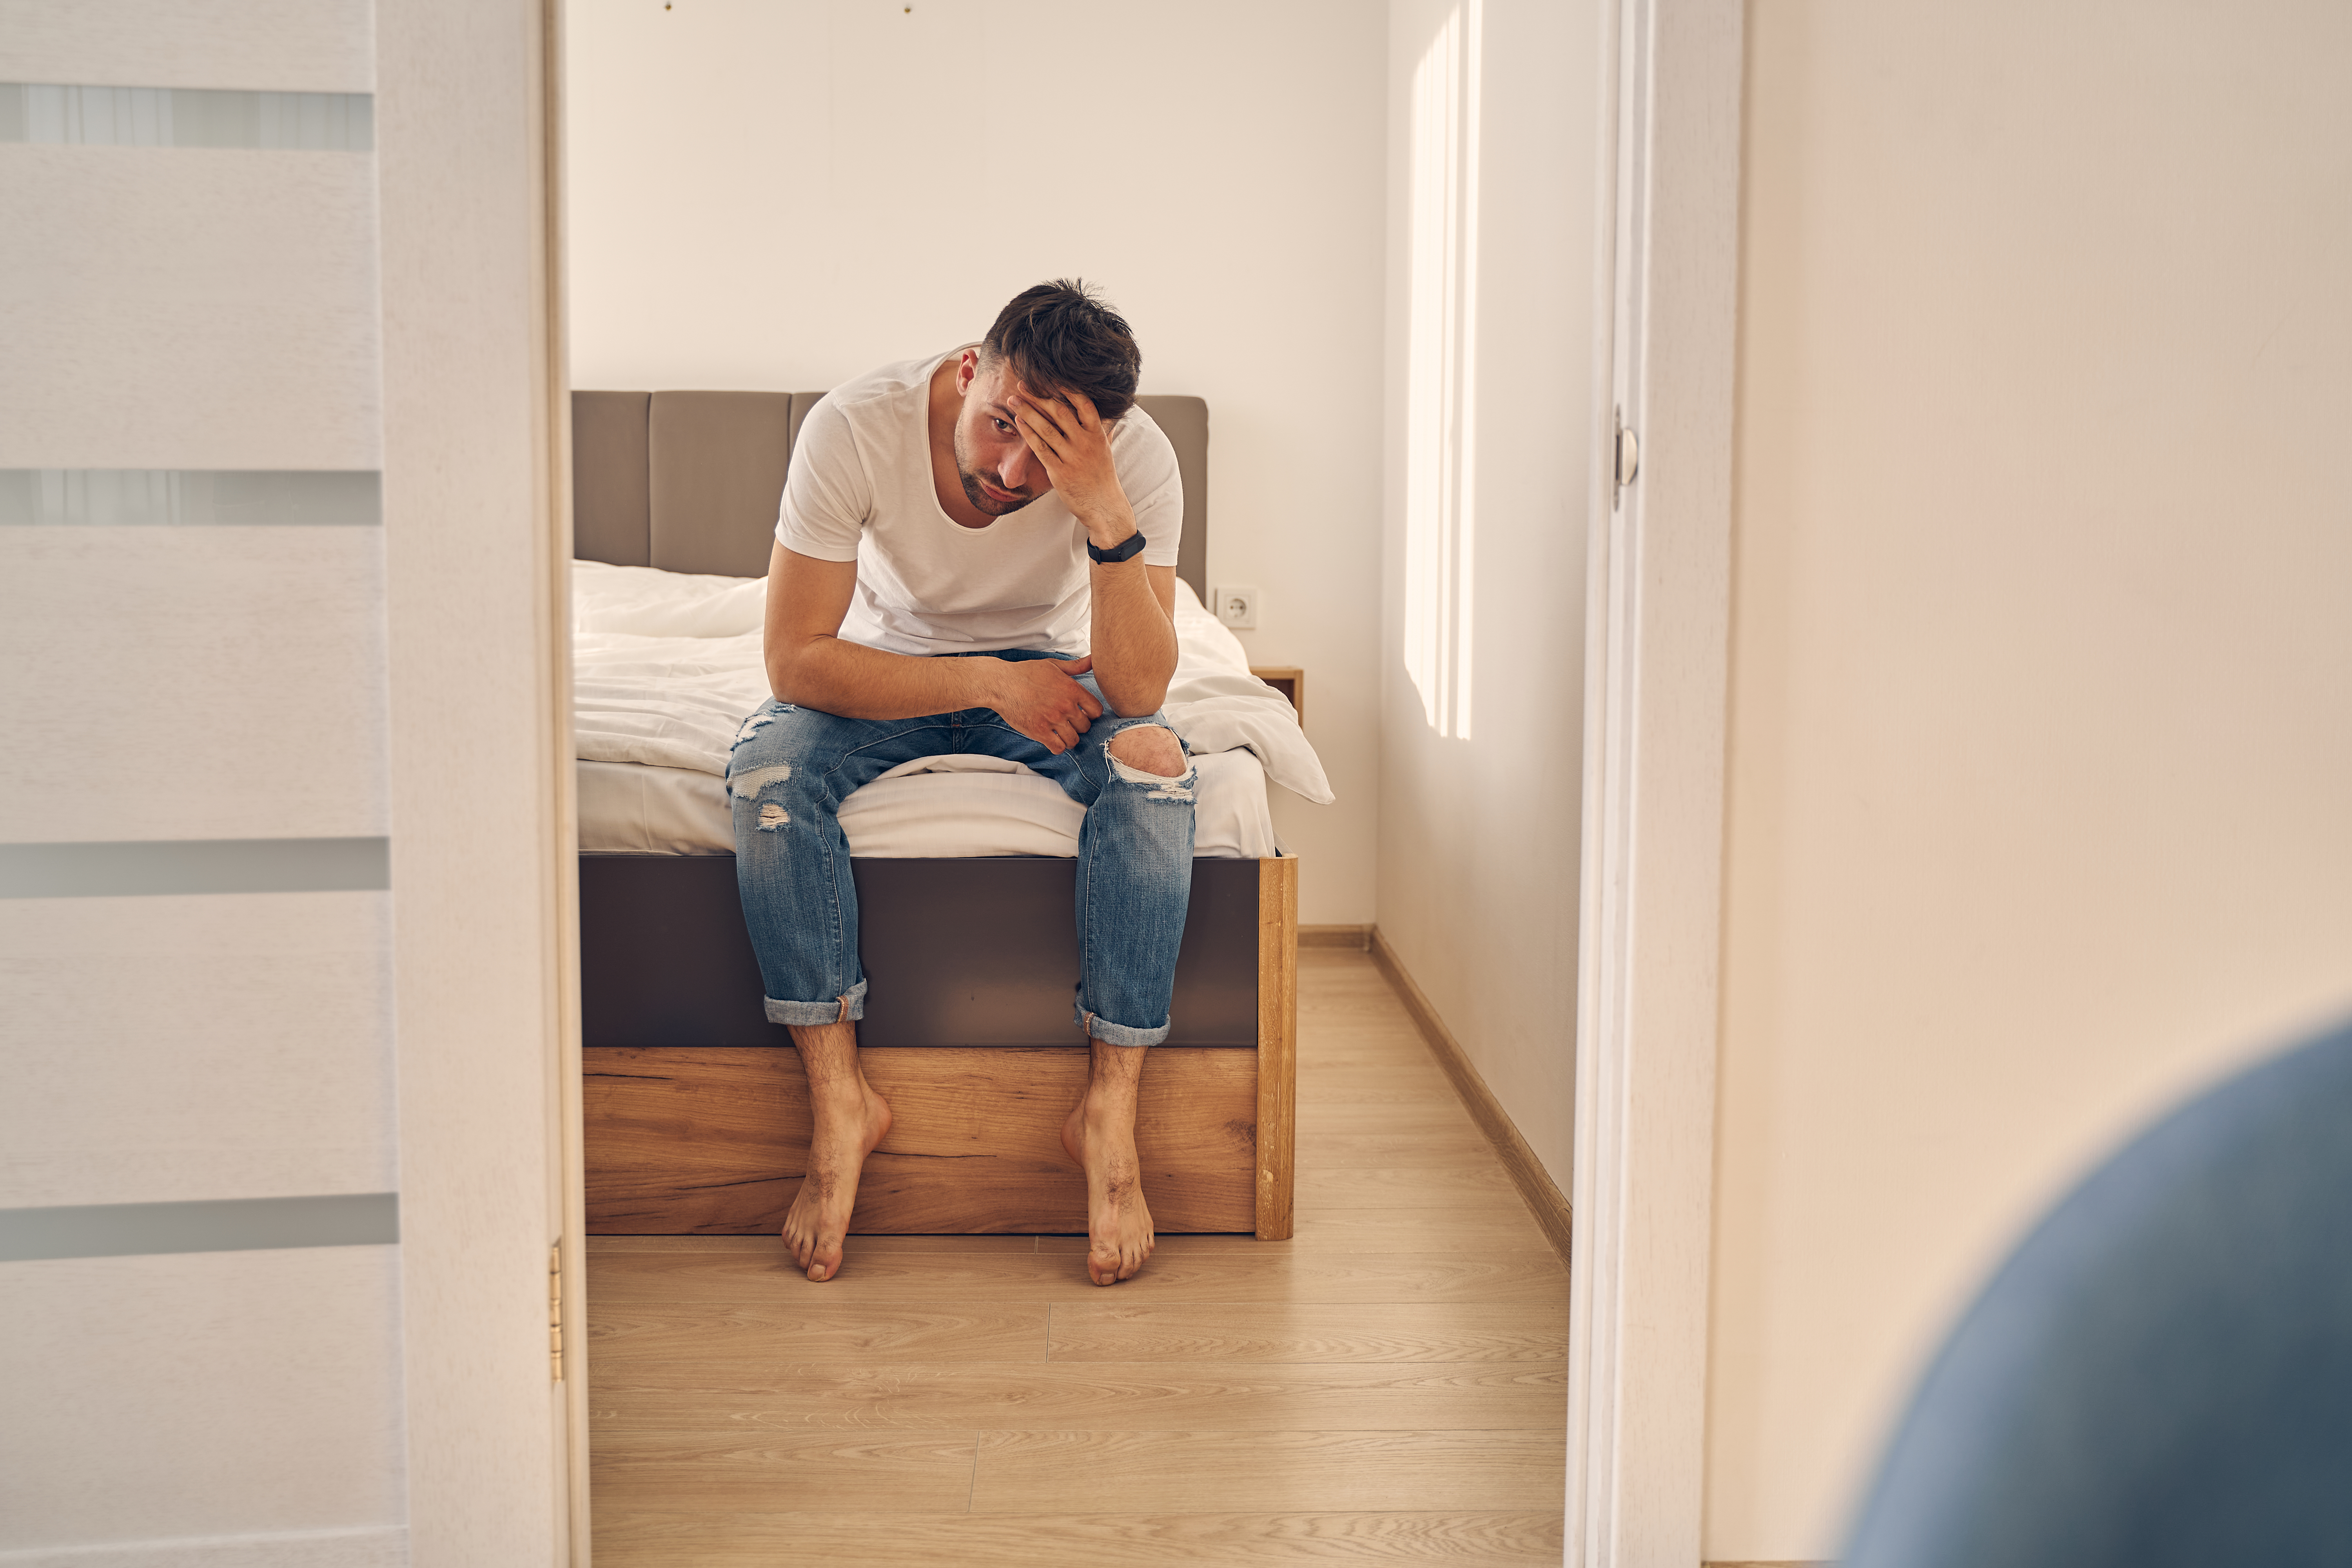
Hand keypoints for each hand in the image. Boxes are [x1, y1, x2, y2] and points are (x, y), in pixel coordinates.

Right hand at [987, 655, 1102, 753]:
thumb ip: (1076, 666)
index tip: (1082, 713)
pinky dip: (1058, 747)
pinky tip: (1053, 740)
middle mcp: (1065, 706)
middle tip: (1069, 723)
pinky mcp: (1039, 731)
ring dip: (1069, 738)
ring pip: (1073, 740)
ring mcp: (1052, 720)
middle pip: (1085, 727)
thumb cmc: (1026, 673)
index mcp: (1072, 689)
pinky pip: (1058, 748)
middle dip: (1079, 726)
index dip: (1091, 714)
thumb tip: (1094, 659)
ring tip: (1061, 733)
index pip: (1096, 711)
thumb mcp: (1054, 665)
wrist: (1001, 684)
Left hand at [1009, 388, 1134, 546]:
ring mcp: (1072, 457)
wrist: (1104, 506)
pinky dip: (1029, 434)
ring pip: (1047, 428)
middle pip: (1060, 411)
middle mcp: (1085, 443)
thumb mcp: (1104, 448)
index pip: (1083, 403)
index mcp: (1097, 434)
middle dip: (1038, 395)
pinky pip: (1041, 449)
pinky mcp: (1060, 472)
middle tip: (1021, 384)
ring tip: (1012, 400)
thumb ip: (1099, 429)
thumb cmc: (1102, 476)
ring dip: (1028, 411)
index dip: (1067, 388)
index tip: (1050, 376)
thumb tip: (1099, 411)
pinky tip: (1019, 422)